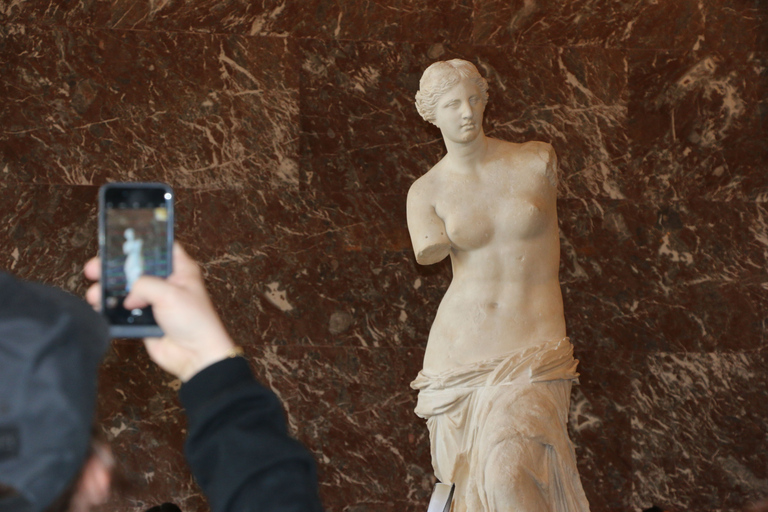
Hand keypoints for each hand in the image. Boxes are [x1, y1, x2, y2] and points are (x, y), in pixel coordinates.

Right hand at [85, 243, 236, 381]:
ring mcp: (154, 300)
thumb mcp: (170, 293)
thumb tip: (128, 295)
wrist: (195, 355)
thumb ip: (144, 285)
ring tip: (94, 292)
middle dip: (113, 267)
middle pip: (135, 267)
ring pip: (125, 289)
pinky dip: (110, 308)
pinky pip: (122, 310)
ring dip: (108, 289)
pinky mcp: (144, 318)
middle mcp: (166, 282)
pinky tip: (99, 306)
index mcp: (180, 270)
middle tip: (94, 268)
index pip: (160, 246)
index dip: (141, 242)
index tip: (119, 239)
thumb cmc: (195, 321)